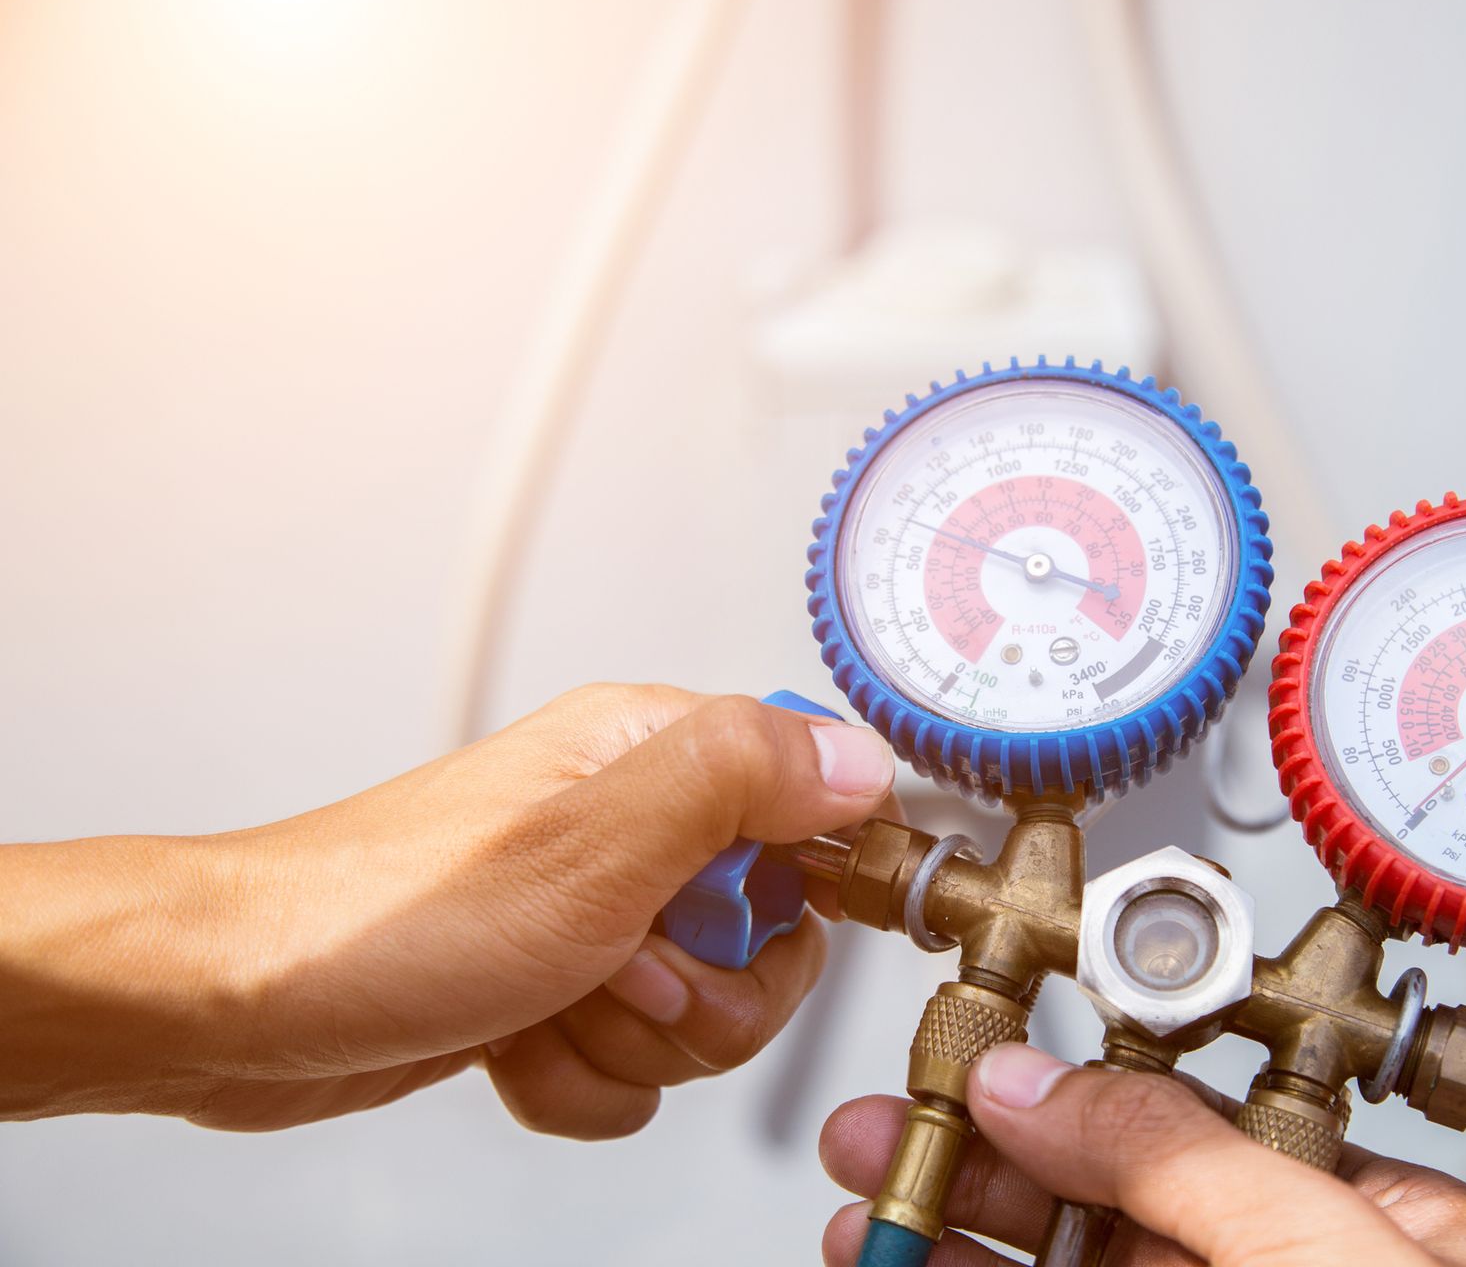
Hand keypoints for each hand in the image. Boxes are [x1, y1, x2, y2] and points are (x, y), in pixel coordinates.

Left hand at [0, 685, 894, 1136]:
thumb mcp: (592, 846)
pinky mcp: (556, 988)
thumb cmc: (381, 918)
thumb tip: (860, 756)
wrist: (234, 1010)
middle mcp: (628, 828)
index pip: (815, 800)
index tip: (767, 929)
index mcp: (649, 758)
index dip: (819, 880)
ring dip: (634, 1046)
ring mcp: (593, 914)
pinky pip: (635, 1068)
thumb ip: (740, 783)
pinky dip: (580, 1079)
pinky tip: (515, 1044)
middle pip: (773, 936)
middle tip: (628, 974)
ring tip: (551, 1004)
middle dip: (710, 995)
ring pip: (707, 1015)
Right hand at [818, 1044, 1465, 1265]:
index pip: (1194, 1125)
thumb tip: (1040, 1081)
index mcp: (1373, 1234)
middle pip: (1109, 1207)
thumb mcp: (1314, 1254)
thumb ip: (1177, 1155)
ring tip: (865, 1226)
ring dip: (959, 1253)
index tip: (970, 1075)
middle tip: (881, 1142)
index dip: (1068, 1091)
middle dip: (984, 1171)